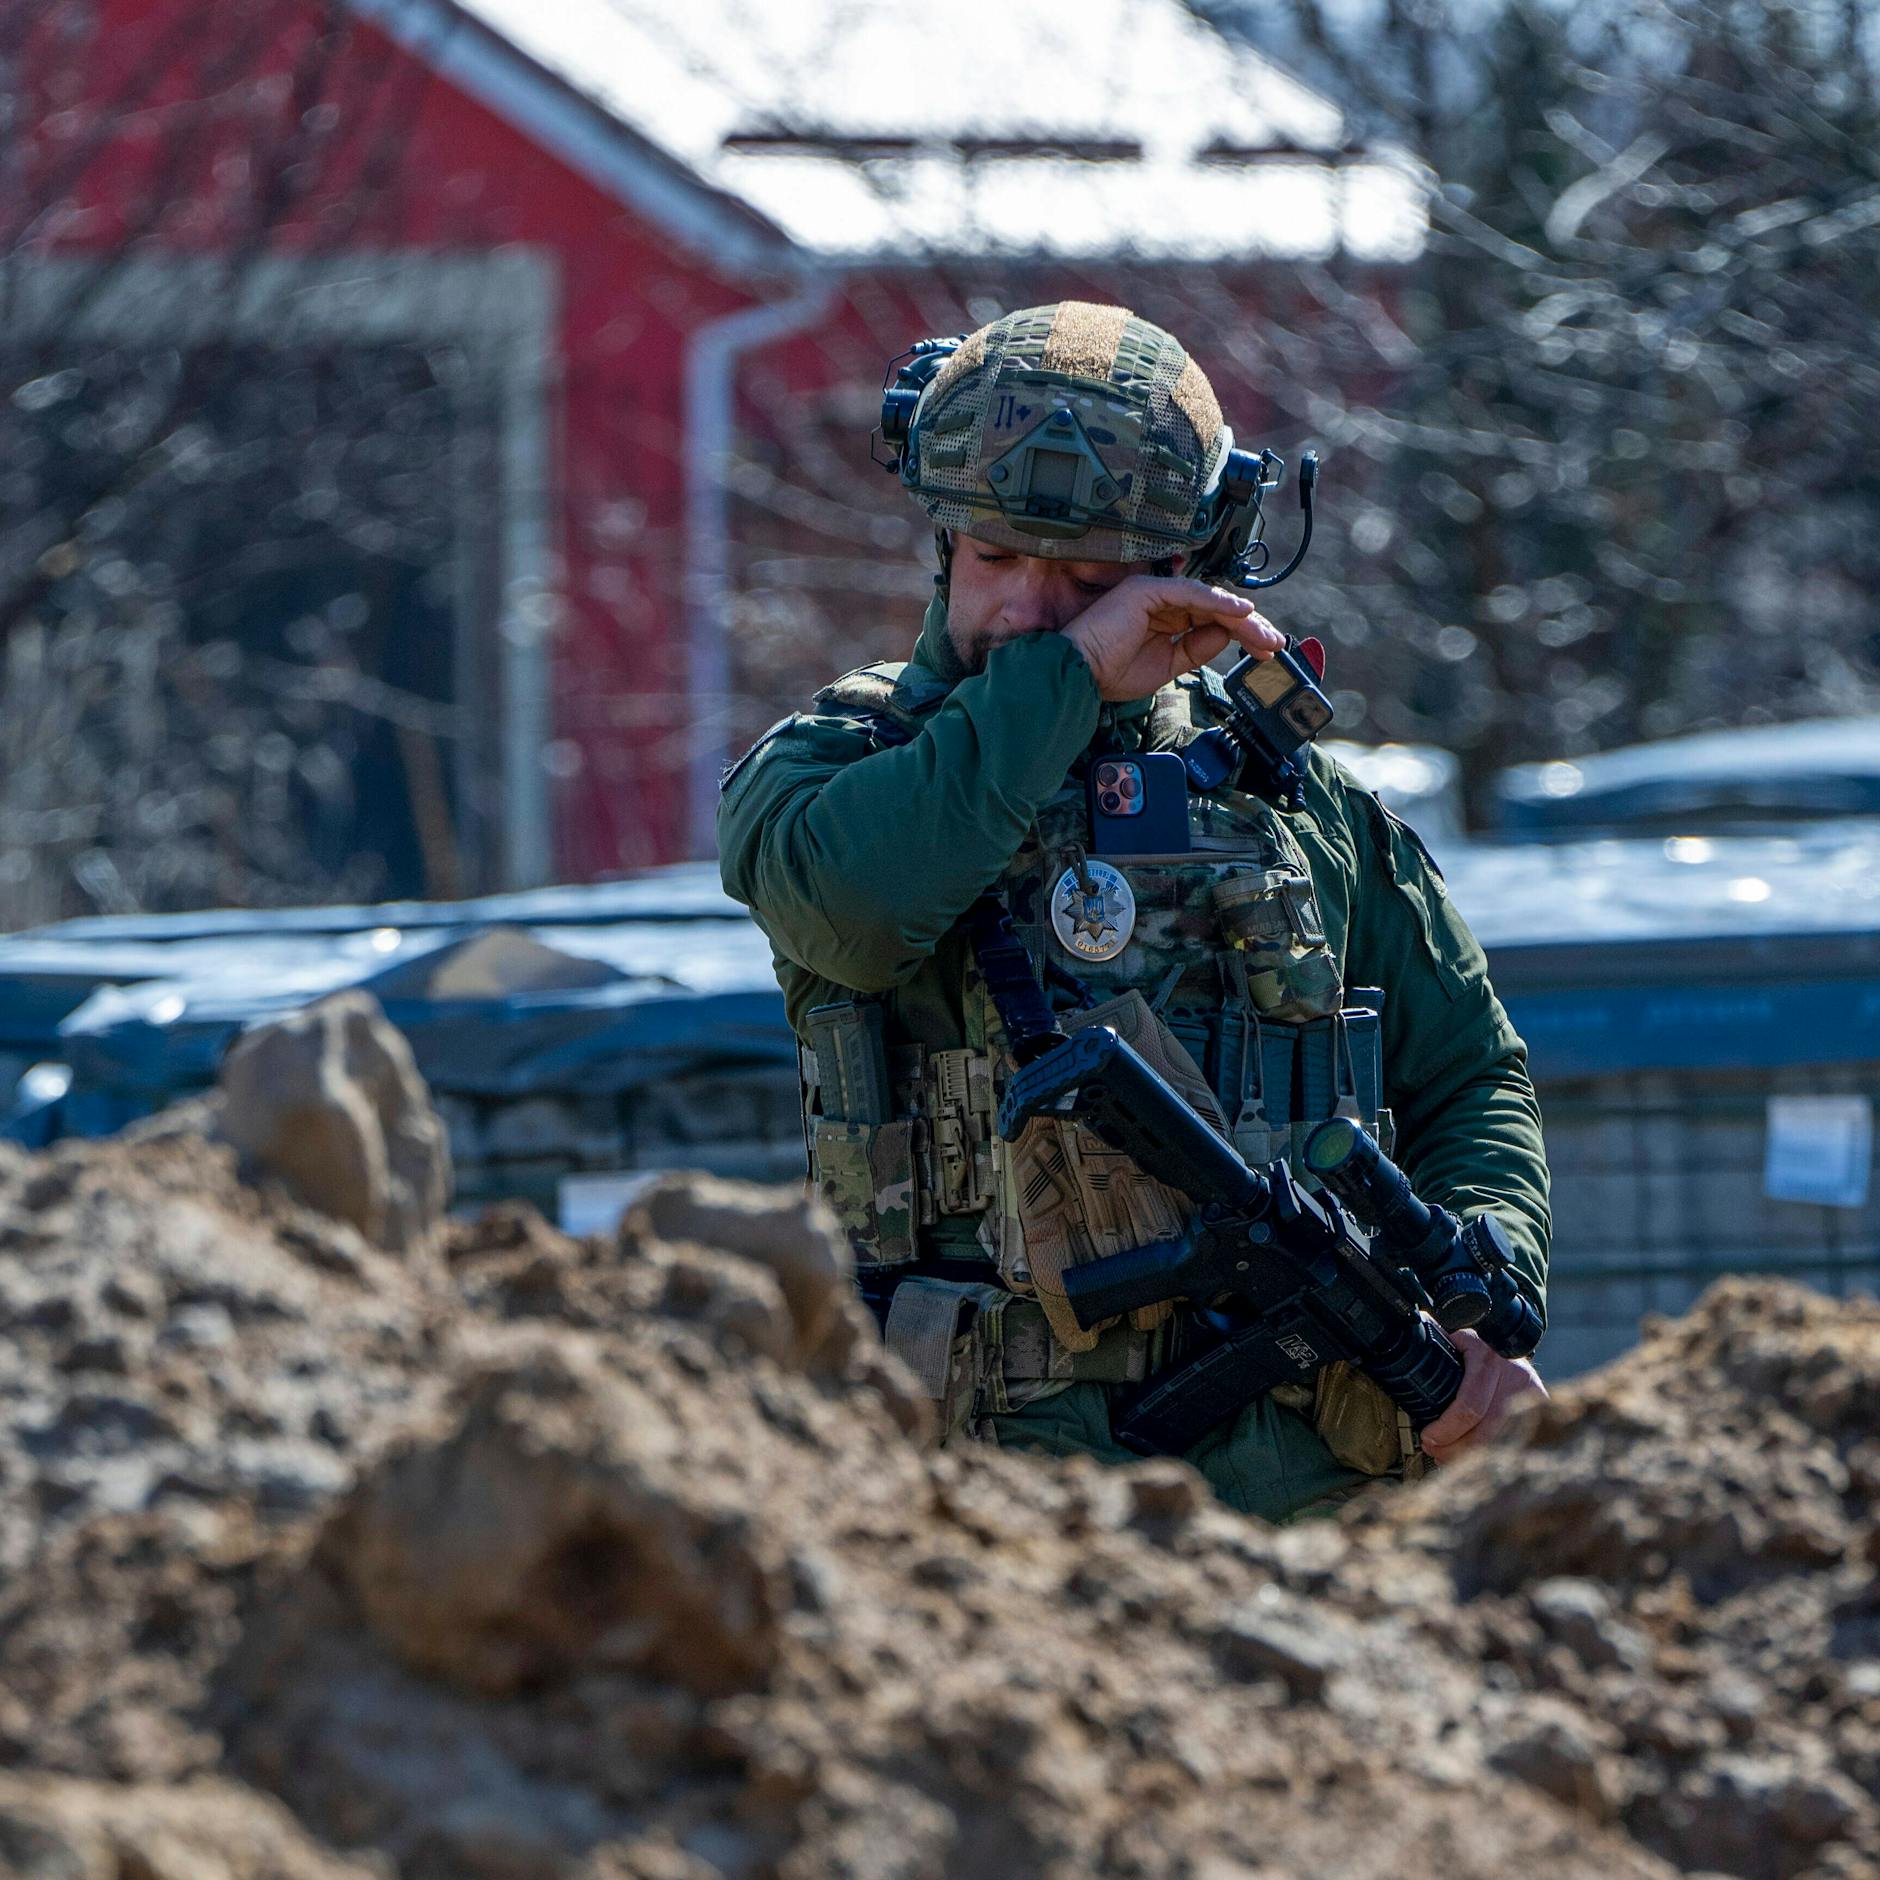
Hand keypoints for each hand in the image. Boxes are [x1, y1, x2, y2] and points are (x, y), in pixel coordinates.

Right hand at [1061, 575, 1283, 701]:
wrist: (1078, 675)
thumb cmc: (1110, 673)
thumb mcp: (1166, 666)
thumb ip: (1195, 649)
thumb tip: (1226, 636)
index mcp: (1162, 619)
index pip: (1210, 621)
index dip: (1240, 634)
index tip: (1264, 651)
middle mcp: (1160, 602)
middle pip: (1215, 608)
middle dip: (1248, 626)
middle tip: (1274, 643)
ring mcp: (1154, 593)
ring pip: (1209, 600)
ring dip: (1241, 617)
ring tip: (1264, 634)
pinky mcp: (1147, 590)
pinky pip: (1192, 593)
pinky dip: (1218, 602)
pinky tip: (1242, 613)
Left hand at [1420, 1328, 1548, 1464]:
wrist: (1510, 1339)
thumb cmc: (1473, 1346)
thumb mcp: (1455, 1340)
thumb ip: (1434, 1347)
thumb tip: (1404, 1341)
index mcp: (1485, 1357)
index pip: (1469, 1406)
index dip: (1446, 1429)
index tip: (1428, 1437)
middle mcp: (1512, 1374)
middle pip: (1485, 1431)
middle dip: (1454, 1449)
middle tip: (1434, 1452)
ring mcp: (1531, 1392)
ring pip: (1500, 1441)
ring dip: (1471, 1457)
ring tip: (1449, 1458)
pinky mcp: (1541, 1406)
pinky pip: (1518, 1439)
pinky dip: (1494, 1453)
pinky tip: (1475, 1458)